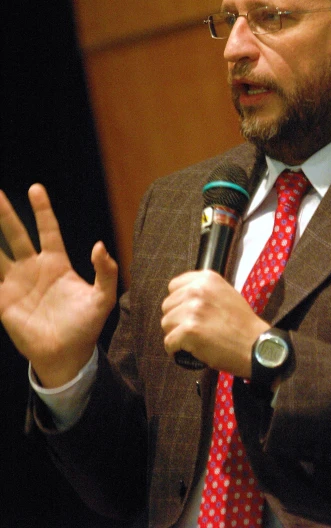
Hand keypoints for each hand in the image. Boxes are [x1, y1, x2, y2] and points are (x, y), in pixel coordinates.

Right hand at [0, 184, 117, 386]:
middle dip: (5, 214)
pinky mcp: (4, 302)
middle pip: (16, 235)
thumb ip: (106, 271)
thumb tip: (99, 246)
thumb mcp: (104, 298)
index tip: (35, 188)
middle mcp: (33, 269)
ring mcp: (16, 284)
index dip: (42, 210)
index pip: (48, 230)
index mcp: (57, 263)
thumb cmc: (86, 326)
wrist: (67, 356)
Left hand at [161, 270, 268, 377]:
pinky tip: (189, 350)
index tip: (187, 312)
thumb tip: (183, 297)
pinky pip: (169, 342)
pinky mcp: (189, 330)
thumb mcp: (226, 293)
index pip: (174, 286)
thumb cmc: (242, 324)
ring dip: (176, 334)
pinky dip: (175, 349)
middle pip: (167, 305)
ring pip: (166, 323)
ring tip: (193, 339)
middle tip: (193, 329)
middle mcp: (197, 290)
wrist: (255, 345)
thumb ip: (205, 291)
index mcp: (206, 279)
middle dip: (176, 319)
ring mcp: (193, 310)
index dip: (179, 302)